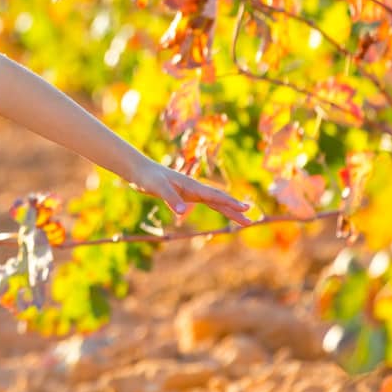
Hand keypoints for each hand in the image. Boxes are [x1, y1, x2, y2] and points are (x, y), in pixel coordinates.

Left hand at [127, 158, 254, 228]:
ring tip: (244, 220)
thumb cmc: (148, 178)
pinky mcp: (187, 194)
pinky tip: (225, 211)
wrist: (140, 170)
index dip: (230, 203)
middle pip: (220, 200)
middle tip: (251, 220)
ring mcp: (192, 191)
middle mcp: (195, 188)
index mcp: (191, 186)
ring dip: (230, 210)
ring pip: (216, 202)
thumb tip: (183, 212)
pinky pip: (207, 203)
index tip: (246, 208)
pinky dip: (218, 207)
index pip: (214, 196)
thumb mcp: (158, 188)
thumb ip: (171, 199)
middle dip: (235, 210)